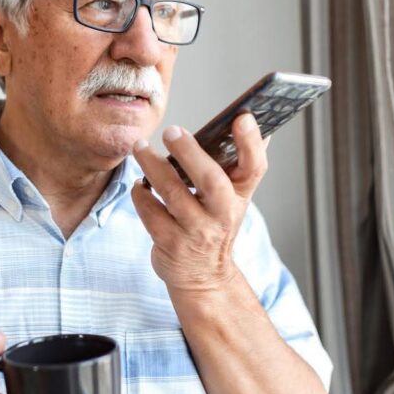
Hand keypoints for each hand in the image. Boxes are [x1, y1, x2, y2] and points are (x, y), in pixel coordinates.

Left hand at [131, 112, 269, 294]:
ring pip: (172, 193)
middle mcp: (222, 214)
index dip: (251, 142)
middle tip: (171, 131)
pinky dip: (140, 193)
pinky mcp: (170, 242)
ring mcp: (196, 231)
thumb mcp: (233, 197)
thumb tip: (247, 119)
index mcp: (240, 195)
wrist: (203, 276)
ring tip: (140, 147)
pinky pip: (150, 211)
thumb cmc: (215, 224)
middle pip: (211, 180)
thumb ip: (237, 162)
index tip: (241, 117)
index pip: (254, 167)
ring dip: (153, 165)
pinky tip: (138, 183)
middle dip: (190, 152)